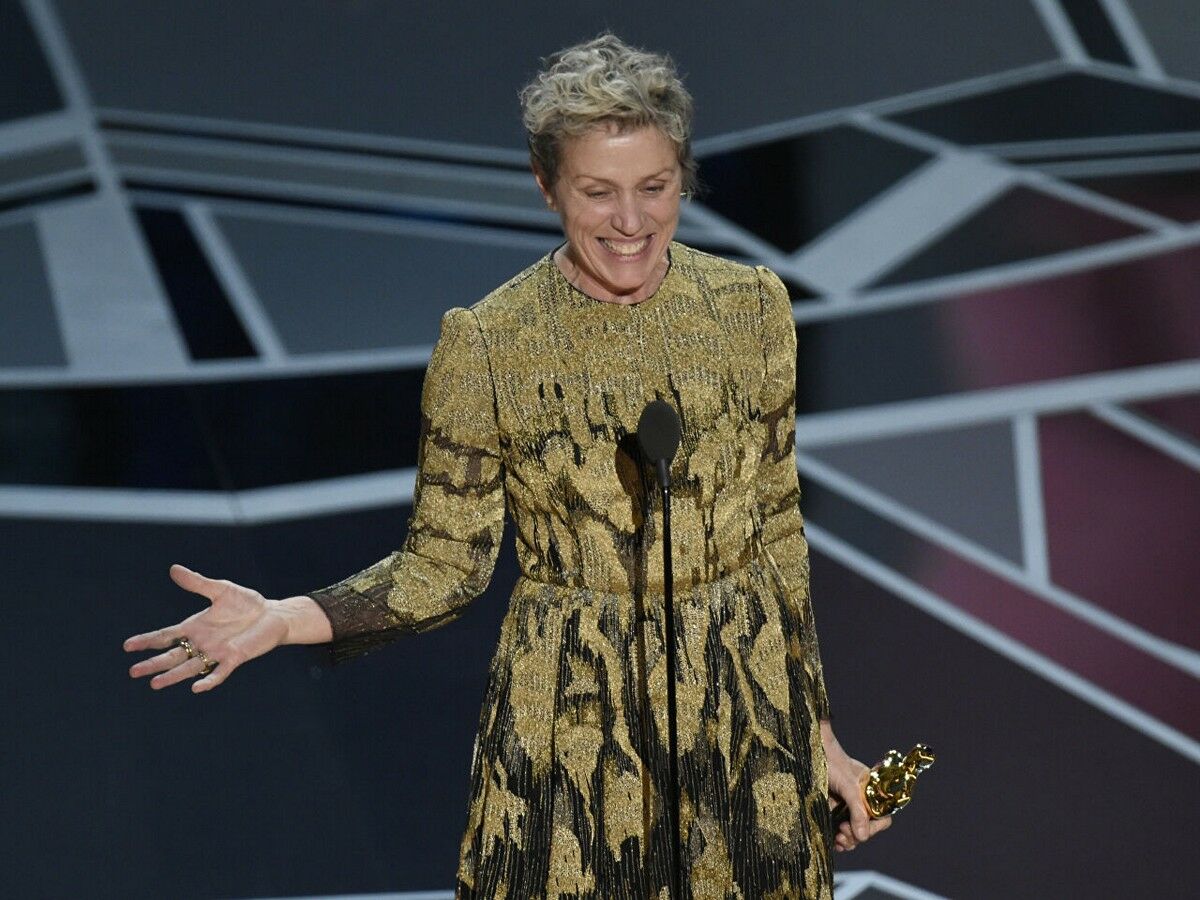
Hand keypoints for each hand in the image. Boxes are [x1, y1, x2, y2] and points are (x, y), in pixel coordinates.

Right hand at [124, 564, 287, 692]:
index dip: (148, 641)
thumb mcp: (220, 590)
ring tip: (155, 684)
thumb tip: (174, 569)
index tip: (127, 646)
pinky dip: (208, 681)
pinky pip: (219, 673)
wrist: (273, 614)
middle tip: (133, 672)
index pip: (166, 636)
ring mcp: (216, 652)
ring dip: (173, 676)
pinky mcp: (234, 658)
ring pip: (190, 667)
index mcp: (195, 627)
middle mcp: (202, 643)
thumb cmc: (246, 604)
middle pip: (173, 656)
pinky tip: (196, 688)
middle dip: (154, 664)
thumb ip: (197, 582)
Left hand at [822, 722, 892, 851]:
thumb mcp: (848, 787)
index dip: (873, 828)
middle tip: (843, 832)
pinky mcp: (832, 811)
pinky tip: (834, 842)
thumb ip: (857, 811)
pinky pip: (839, 831)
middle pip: (866, 829)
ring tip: (838, 837)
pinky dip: (838, 839)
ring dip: (848, 840)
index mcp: (871, 794)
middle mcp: (860, 802)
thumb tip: (862, 837)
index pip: (881, 818)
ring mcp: (846, 807)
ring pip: (853, 833)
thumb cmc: (833, 763)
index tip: (860, 829)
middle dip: (856, 836)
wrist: (811, 753)